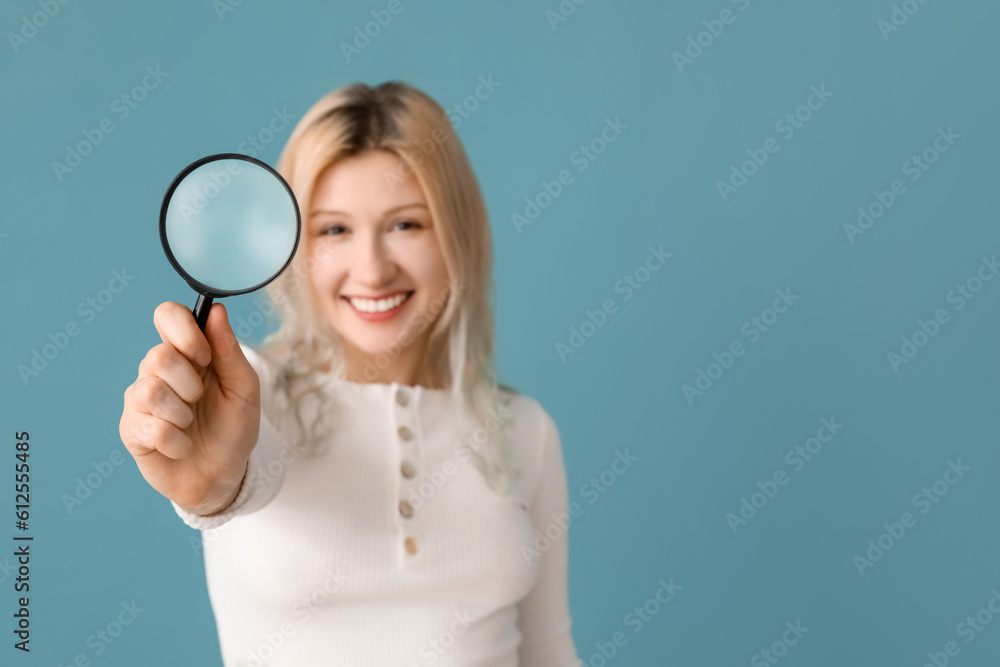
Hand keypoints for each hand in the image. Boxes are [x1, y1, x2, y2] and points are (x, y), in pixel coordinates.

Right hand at [119, 301, 260, 514]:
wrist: (223, 474)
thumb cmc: (233, 427)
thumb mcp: (244, 388)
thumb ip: (229, 350)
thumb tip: (216, 311)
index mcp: (186, 352)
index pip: (167, 315)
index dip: (183, 331)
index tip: (204, 356)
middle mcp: (157, 370)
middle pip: (157, 355)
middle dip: (190, 383)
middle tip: (200, 400)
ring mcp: (140, 400)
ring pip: (149, 391)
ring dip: (182, 414)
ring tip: (190, 424)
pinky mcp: (131, 430)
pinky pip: (150, 428)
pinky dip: (177, 441)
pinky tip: (182, 446)